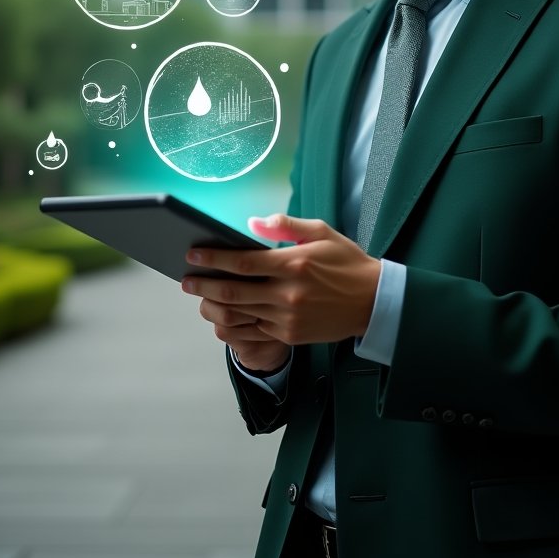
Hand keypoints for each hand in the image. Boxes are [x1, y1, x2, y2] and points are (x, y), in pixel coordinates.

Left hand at [182, 214, 381, 354]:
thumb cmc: (347, 262)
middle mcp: (288, 293)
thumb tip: (253, 223)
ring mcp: (287, 318)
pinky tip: (223, 313)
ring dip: (214, 304)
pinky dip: (233, 322)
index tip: (193, 254)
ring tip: (199, 295)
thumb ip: (286, 226)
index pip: (243, 262)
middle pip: (234, 290)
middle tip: (185, 279)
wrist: (373, 301)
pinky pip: (252, 330)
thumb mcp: (321, 233)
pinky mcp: (289, 334)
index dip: (214, 258)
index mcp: (294, 264)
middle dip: (204, 284)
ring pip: (240, 313)